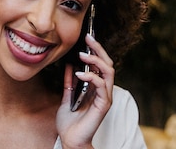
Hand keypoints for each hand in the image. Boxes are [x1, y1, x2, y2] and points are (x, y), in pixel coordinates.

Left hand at [56, 34, 114, 148]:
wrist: (70, 140)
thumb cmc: (70, 122)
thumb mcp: (67, 96)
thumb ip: (69, 82)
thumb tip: (69, 65)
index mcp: (96, 87)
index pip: (100, 64)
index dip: (96, 50)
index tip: (86, 38)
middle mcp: (103, 90)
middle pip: (108, 64)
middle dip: (99, 49)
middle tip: (88, 38)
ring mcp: (105, 97)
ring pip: (108, 72)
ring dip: (96, 61)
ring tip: (83, 54)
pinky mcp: (103, 105)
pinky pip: (102, 86)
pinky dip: (91, 77)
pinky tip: (79, 73)